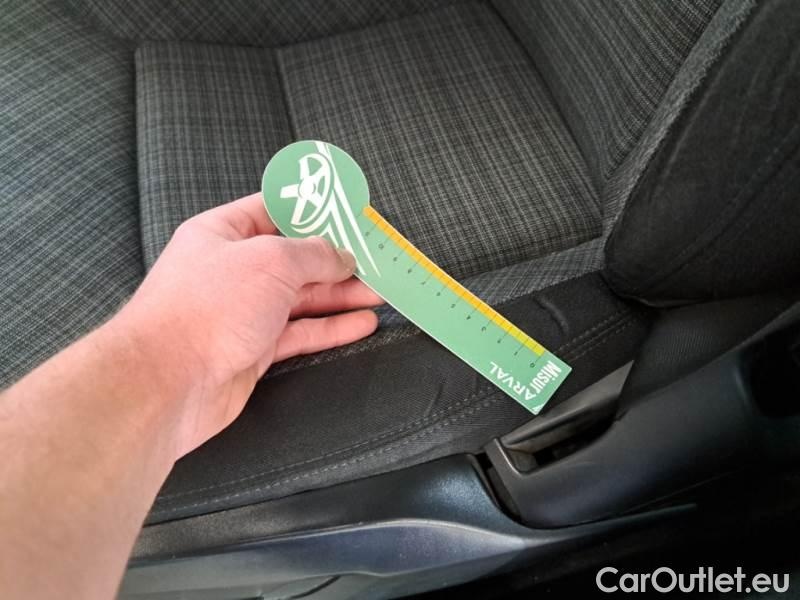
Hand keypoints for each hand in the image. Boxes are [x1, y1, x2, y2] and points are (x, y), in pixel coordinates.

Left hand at [114, 192, 382, 457]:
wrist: (167, 383)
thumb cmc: (207, 308)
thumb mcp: (270, 261)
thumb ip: (313, 254)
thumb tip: (341, 255)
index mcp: (224, 233)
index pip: (274, 210)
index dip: (313, 210)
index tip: (350, 214)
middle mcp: (233, 270)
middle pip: (295, 258)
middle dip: (337, 260)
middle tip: (377, 262)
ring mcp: (244, 311)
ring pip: (302, 298)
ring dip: (341, 296)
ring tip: (380, 294)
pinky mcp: (254, 349)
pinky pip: (300, 333)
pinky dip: (331, 328)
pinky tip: (361, 324)